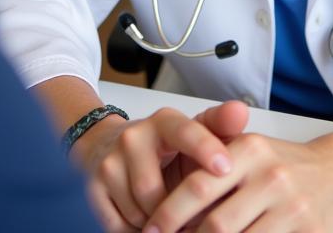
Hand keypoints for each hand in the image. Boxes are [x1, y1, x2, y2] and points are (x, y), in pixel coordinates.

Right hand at [72, 101, 249, 231]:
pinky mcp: (91, 187)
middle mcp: (134, 137)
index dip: (205, 149)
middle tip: (190, 217)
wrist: (110, 146)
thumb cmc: (162, 147)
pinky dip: (134, 229)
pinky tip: (143, 218)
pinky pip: (118, 225)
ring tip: (165, 213)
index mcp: (164, 122)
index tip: (225, 168)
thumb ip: (220, 125)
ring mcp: (110, 162)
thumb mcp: (193, 132)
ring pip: (139, 211)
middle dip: (175, 211)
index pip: (186, 132)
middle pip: (156, 191)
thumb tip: (241, 111)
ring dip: (156, 222)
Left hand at [142, 118, 332, 232]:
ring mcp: (292, 208)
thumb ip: (212, 168)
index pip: (198, 186)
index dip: (169, 214)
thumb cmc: (285, 165)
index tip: (149, 229)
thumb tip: (164, 208)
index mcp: (250, 150)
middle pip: (215, 224)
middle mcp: (271, 176)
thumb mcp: (249, 151)